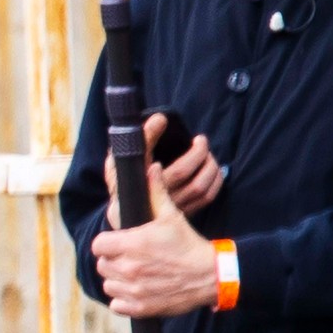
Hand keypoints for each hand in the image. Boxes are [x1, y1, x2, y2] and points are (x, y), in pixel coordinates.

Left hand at [91, 164, 219, 317]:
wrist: (209, 275)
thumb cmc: (188, 245)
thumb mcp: (171, 216)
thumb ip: (156, 193)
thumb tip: (152, 169)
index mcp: (132, 244)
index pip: (98, 244)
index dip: (106, 242)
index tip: (115, 242)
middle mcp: (129, 268)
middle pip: (102, 265)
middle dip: (112, 260)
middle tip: (127, 257)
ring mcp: (133, 290)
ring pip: (108, 284)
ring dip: (116, 279)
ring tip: (132, 273)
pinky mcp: (139, 307)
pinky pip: (116, 305)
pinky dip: (122, 300)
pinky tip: (135, 289)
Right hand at [104, 113, 223, 222]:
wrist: (118, 212)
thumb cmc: (122, 180)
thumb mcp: (121, 157)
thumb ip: (141, 137)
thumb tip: (161, 119)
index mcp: (150, 188)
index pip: (179, 172)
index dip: (196, 155)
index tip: (197, 139)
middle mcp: (164, 202)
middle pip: (197, 183)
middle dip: (206, 158)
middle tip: (201, 142)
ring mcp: (172, 210)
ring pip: (202, 191)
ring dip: (212, 169)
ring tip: (207, 155)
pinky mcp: (180, 213)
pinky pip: (205, 199)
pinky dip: (214, 182)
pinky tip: (210, 171)